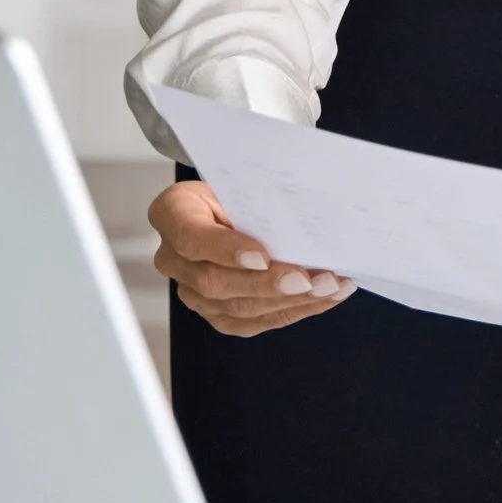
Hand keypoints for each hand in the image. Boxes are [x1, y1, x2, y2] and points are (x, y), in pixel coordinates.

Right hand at [149, 178, 353, 337]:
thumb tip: (304, 222)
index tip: (262, 257)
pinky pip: (252, 322)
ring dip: (289, 302)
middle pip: (214, 282)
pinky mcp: (215, 313)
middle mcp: (174, 258)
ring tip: (328, 288)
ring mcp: (192, 291)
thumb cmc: (235, 189)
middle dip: (267, 285)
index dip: (226, 251)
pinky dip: (292, 311)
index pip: (192, 238)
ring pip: (236, 308)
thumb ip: (257, 201)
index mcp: (173, 214)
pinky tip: (322, 299)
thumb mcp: (239, 181)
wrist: (230, 205)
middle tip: (308, 280)